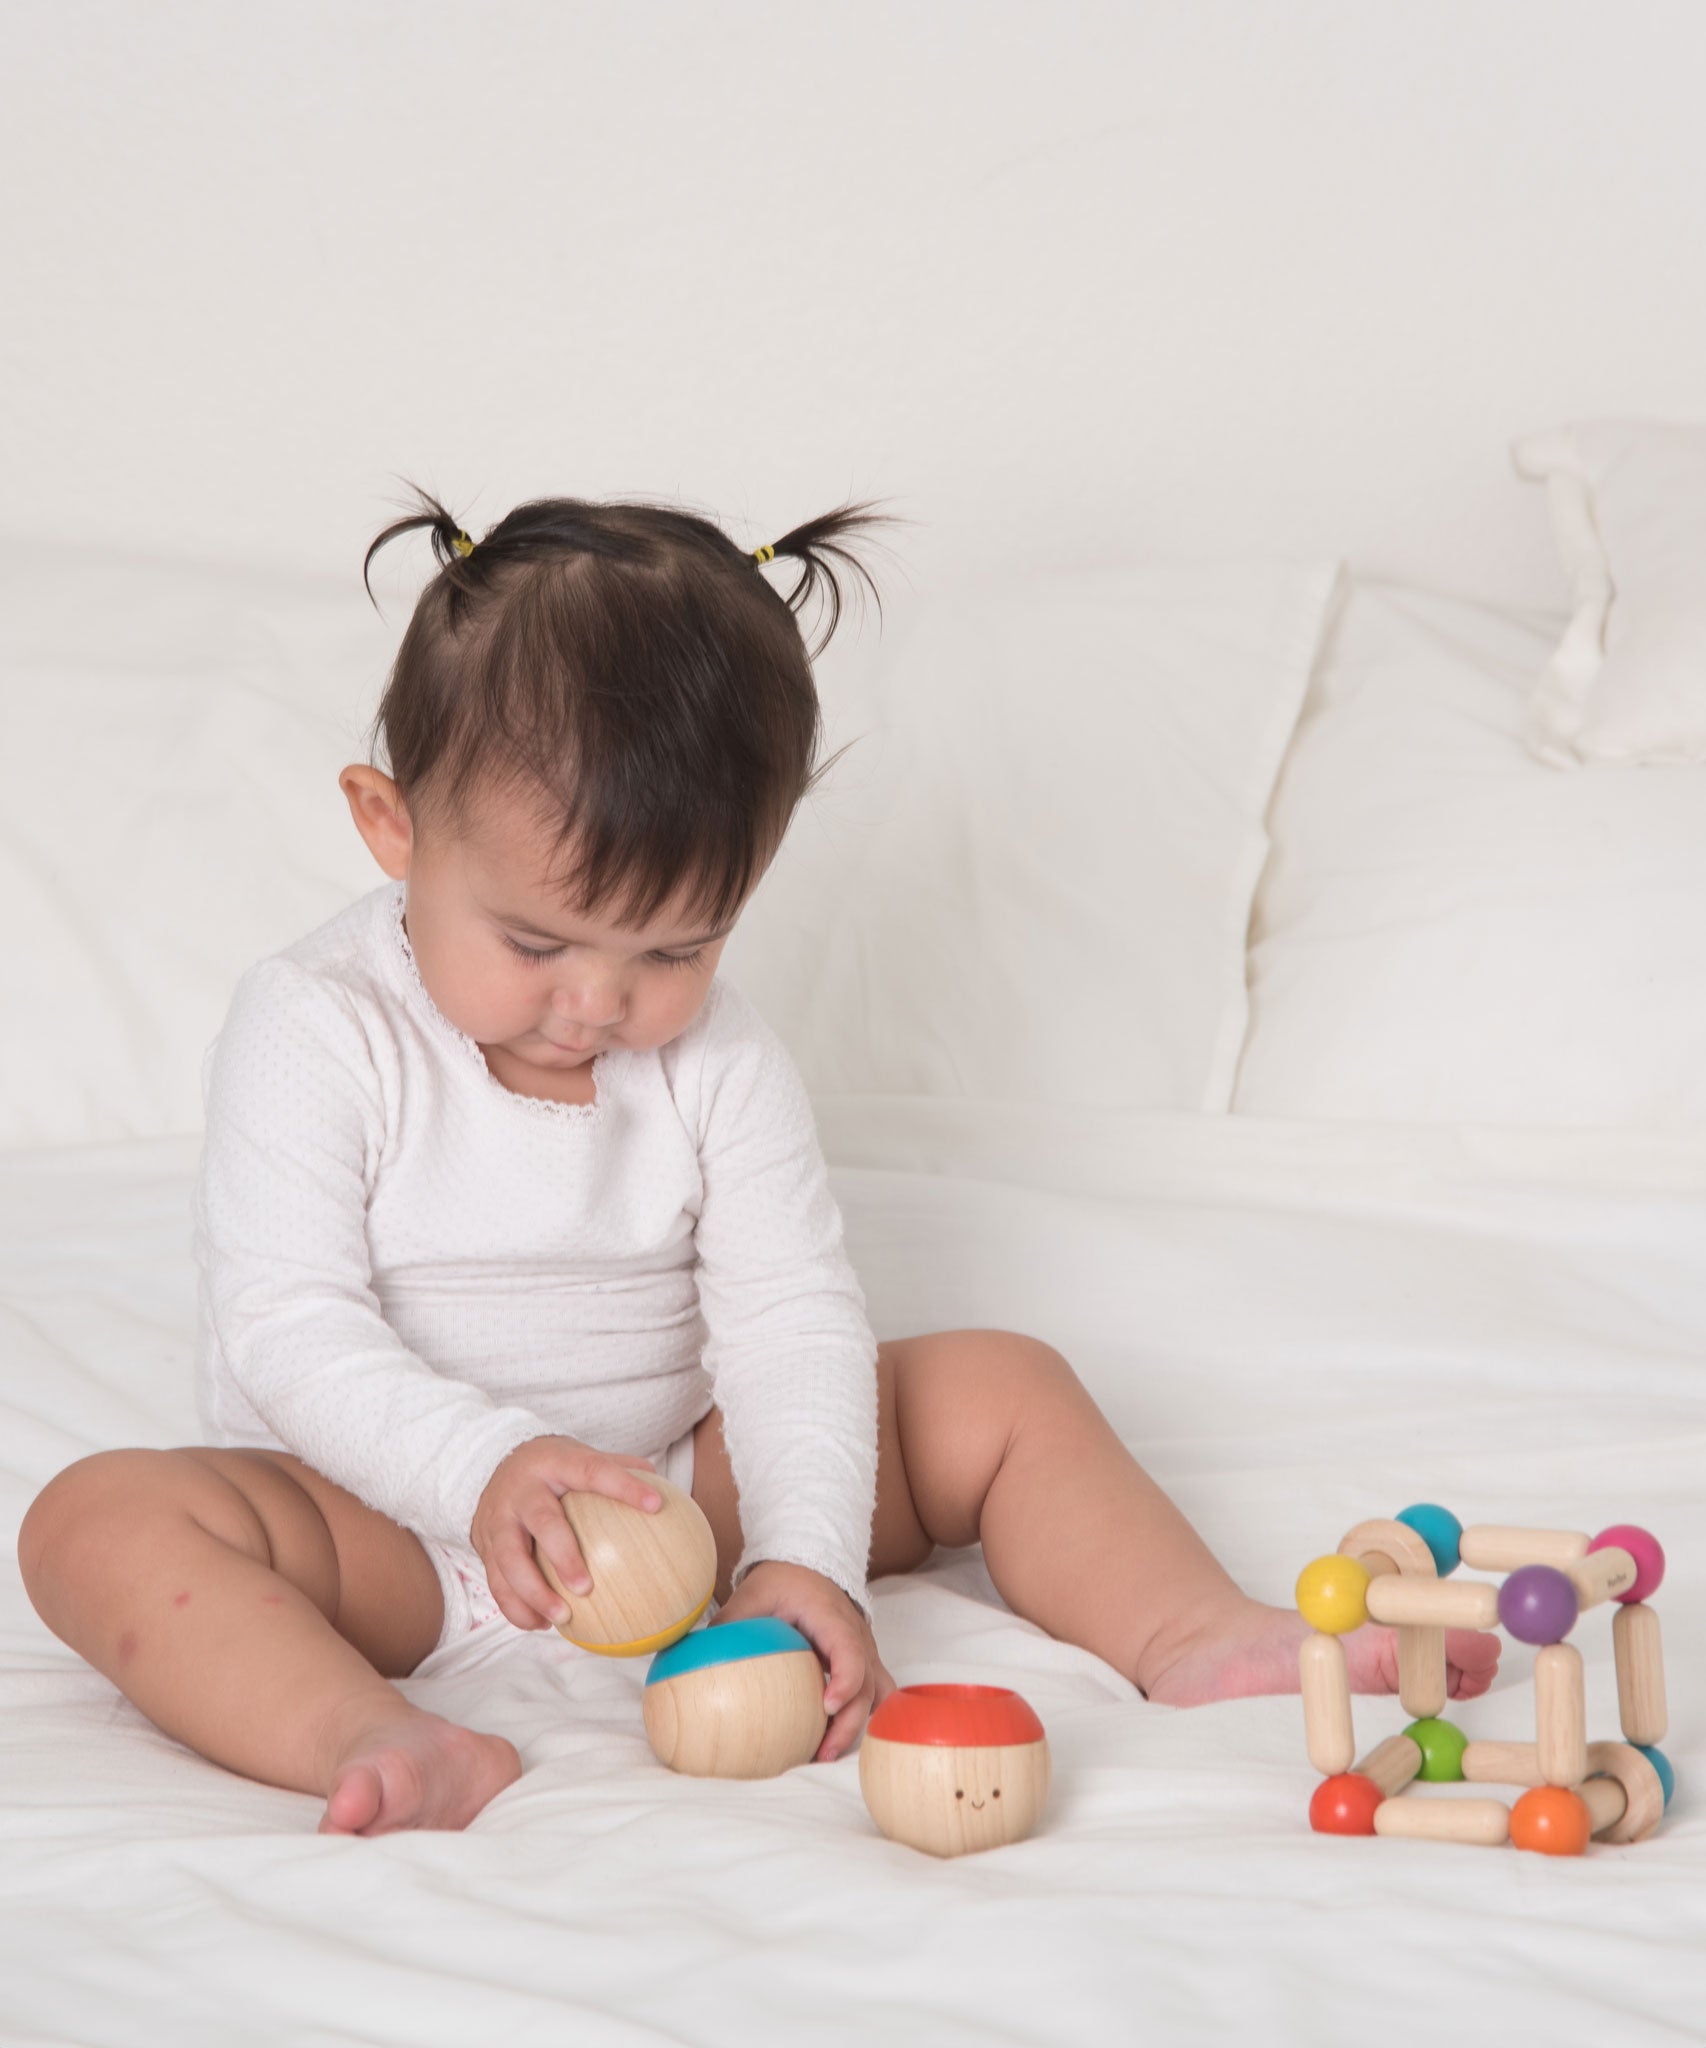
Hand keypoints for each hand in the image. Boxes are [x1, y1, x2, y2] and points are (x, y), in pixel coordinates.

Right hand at [470, 1435, 661, 1631]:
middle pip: (542, 1522)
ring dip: (534, 1593)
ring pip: (509, 1560)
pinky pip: (496, 1582)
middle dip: (563, 1555)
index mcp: (555, 1464)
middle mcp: (523, 1491)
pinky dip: (516, 1607)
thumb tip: (665, 1490)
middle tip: (586, 1587)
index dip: (624, 1486)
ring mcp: (499, 1519)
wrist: (492, 1465)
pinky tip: (541, 1624)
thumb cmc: (553, 1469)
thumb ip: (618, 1470)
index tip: (655, 1505)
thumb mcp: (580, 1457)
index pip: (593, 1470)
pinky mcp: (484, 1545)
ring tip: (562, 1618)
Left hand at [711, 1558, 894, 1762]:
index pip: (851, 1651)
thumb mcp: (752, 1595)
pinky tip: (829, 1737)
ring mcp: (864, 1651)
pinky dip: (858, 1718)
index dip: (846, 1680)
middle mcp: (857, 1636)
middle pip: (869, 1686)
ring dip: (856, 1725)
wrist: (806, 1567)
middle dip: (849, 1723)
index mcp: (832, 1617)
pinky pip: (872, 1695)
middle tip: (820, 1752)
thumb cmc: (781, 1582)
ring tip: (824, 1752)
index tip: (827, 1706)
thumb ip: (728, 1624)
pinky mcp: (862, 1664)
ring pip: (877, 1695)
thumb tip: (693, 1658)